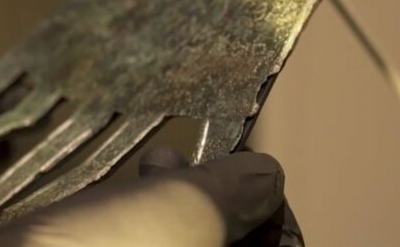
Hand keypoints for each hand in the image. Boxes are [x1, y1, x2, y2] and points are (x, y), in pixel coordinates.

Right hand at [0, 147, 303, 246]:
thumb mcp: (185, 216)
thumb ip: (239, 193)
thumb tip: (266, 175)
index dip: (273, 217)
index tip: (252, 178)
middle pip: (226, 245)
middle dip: (222, 200)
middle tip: (205, 166)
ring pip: (180, 240)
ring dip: (180, 198)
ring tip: (159, 161)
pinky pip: (141, 243)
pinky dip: (143, 212)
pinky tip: (126, 179)